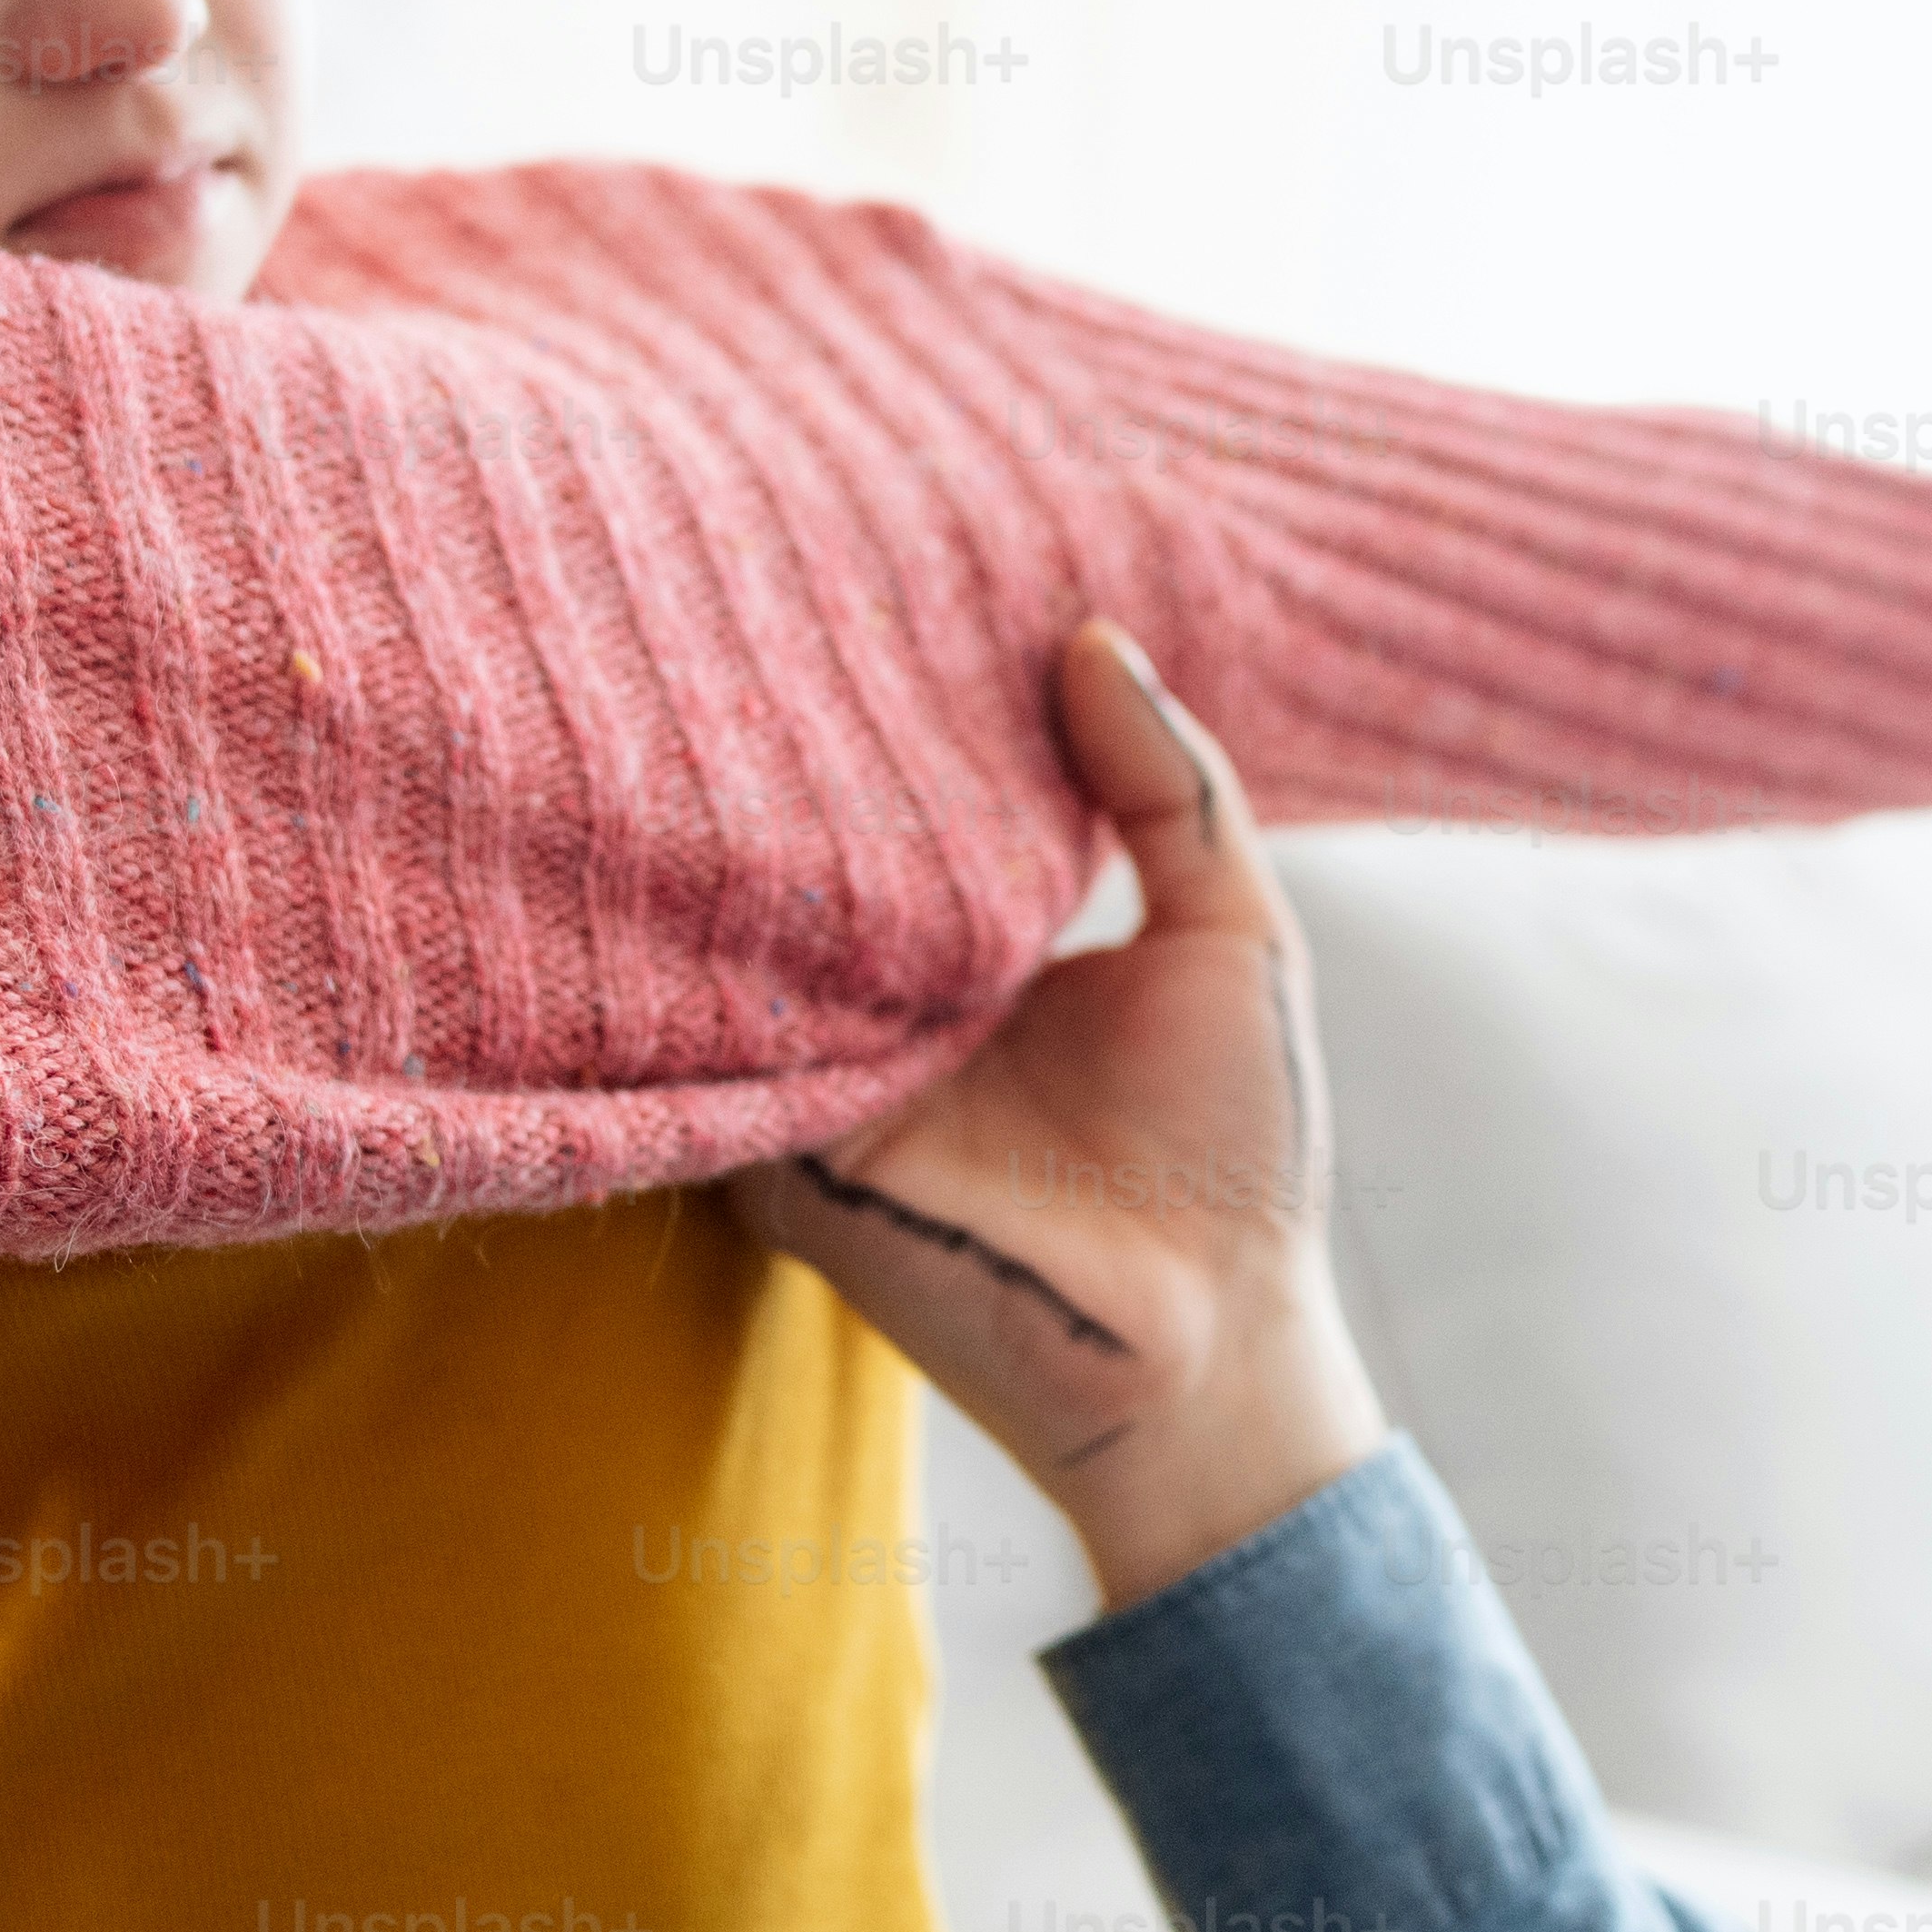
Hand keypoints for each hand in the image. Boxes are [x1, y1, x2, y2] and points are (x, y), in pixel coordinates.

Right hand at [737, 625, 1389, 1601]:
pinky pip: (719, 1054)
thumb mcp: (1233, 933)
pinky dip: (716, 980)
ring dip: (726, 856)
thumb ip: (1172, 789)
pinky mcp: (788, 1157)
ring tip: (690, 706)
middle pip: (806, 865)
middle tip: (739, 610)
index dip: (884, 708)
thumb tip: (1089, 631)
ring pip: (744, 950)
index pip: (897, 805)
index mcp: (978, 944)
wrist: (1217, 1348)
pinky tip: (708, 872)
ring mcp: (827, 1080)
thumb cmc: (1241, 1153)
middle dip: (778, 761)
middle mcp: (888, 1005)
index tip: (859, 583)